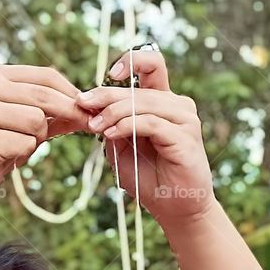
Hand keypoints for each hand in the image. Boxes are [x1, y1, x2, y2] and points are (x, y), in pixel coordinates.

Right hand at [0, 64, 89, 201]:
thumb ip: (52, 113)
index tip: (89, 107)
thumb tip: (89, 109)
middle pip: (45, 96)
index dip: (72, 92)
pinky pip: (26, 143)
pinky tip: (6, 157)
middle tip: (88, 125)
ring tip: (16, 145)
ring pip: (37, 120)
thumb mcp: (22, 122)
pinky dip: (24, 154)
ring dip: (37, 139)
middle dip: (70, 112)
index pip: (45, 76)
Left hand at [75, 48, 214, 226]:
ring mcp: (185, 120)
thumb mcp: (121, 147)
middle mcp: (178, 106)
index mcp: (164, 102)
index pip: (152, 65)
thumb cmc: (149, 178)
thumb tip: (91, 104)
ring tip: (94, 126)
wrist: (173, 208)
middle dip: (105, 96)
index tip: (109, 74)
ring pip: (143, 103)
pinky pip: (150, 123)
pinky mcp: (186, 137)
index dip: (131, 60)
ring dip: (113, 112)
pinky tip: (110, 134)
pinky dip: (126, 126)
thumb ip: (111, 124)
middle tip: (82, 106)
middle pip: (138, 88)